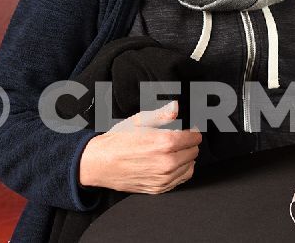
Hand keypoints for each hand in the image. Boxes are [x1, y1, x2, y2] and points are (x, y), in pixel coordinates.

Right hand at [78, 101, 201, 194]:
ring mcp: (163, 178)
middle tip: (178, 139)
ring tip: (173, 151)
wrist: (99, 163)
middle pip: (194, 151)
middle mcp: (167, 162)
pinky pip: (181, 179)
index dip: (191, 132)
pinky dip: (181, 171)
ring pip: (190, 166)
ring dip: (186, 157)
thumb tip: (176, 107)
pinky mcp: (158, 188)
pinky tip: (171, 163)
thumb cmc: (118, 140)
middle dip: (189, 144)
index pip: (195, 138)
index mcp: (165, 143)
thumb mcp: (140, 120)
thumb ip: (162, 114)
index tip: (186, 130)